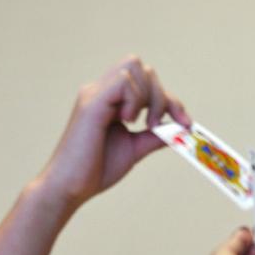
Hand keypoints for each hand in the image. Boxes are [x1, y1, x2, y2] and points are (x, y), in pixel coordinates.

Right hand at [37, 55, 189, 210]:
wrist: (69, 188)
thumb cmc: (94, 170)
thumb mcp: (133, 148)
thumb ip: (153, 136)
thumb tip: (179, 130)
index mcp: (109, 100)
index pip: (145, 81)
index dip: (170, 98)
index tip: (185, 122)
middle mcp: (100, 91)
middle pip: (141, 67)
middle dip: (161, 94)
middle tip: (156, 125)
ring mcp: (94, 94)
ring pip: (133, 66)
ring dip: (148, 96)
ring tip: (141, 124)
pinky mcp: (92, 104)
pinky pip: (123, 80)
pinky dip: (133, 99)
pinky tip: (126, 121)